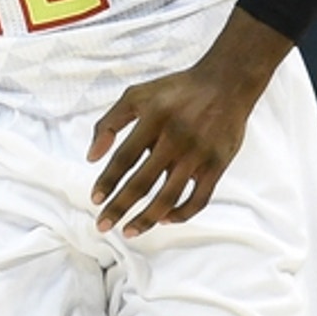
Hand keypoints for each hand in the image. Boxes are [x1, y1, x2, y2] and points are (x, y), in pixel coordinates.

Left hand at [86, 8, 290, 236]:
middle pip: (142, 182)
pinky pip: (198, 200)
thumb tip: (91, 157)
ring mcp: (198, 154)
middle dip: (120, 207)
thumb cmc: (175, 91)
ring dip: (146, 218)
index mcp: (153, 118)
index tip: (95, 199)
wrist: (225, 84)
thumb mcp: (137, 95)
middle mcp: (175, 138)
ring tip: (129, 231)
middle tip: (103, 225)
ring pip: (169, 197)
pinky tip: (163, 219)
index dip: (108, 181)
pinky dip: (180, 214)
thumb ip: (110, 122)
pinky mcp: (217, 166)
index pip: (124, 157)